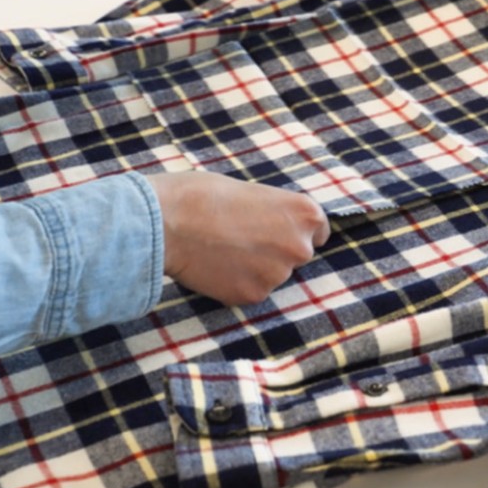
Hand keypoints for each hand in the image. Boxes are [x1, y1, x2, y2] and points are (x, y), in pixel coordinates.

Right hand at [145, 171, 329, 306]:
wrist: (168, 221)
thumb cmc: (203, 195)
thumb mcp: (252, 192)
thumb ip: (273, 214)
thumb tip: (273, 227)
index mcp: (305, 214)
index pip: (319, 231)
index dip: (296, 231)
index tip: (280, 232)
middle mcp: (299, 246)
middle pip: (297, 255)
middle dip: (275, 251)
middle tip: (241, 240)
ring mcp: (278, 274)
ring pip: (272, 275)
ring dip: (254, 269)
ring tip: (222, 250)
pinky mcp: (254, 295)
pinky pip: (250, 291)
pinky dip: (235, 284)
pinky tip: (214, 267)